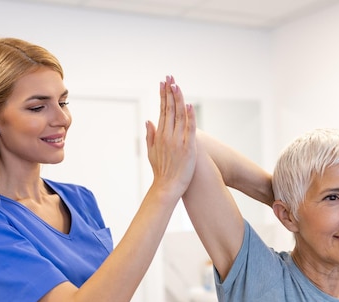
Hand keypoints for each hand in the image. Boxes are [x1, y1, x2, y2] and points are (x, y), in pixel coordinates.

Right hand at [145, 75, 196, 197]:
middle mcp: (168, 135)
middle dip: (169, 92)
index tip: (163, 83)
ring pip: (179, 116)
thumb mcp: (151, 152)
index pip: (162, 111)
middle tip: (169, 77)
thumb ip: (150, 136)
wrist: (167, 188)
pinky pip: (190, 129)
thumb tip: (149, 120)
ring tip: (176, 85)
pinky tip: (189, 105)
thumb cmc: (161, 172)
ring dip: (178, 99)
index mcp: (160, 135)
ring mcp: (178, 141)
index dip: (163, 96)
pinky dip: (189, 117)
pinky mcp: (188, 147)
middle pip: (169, 109)